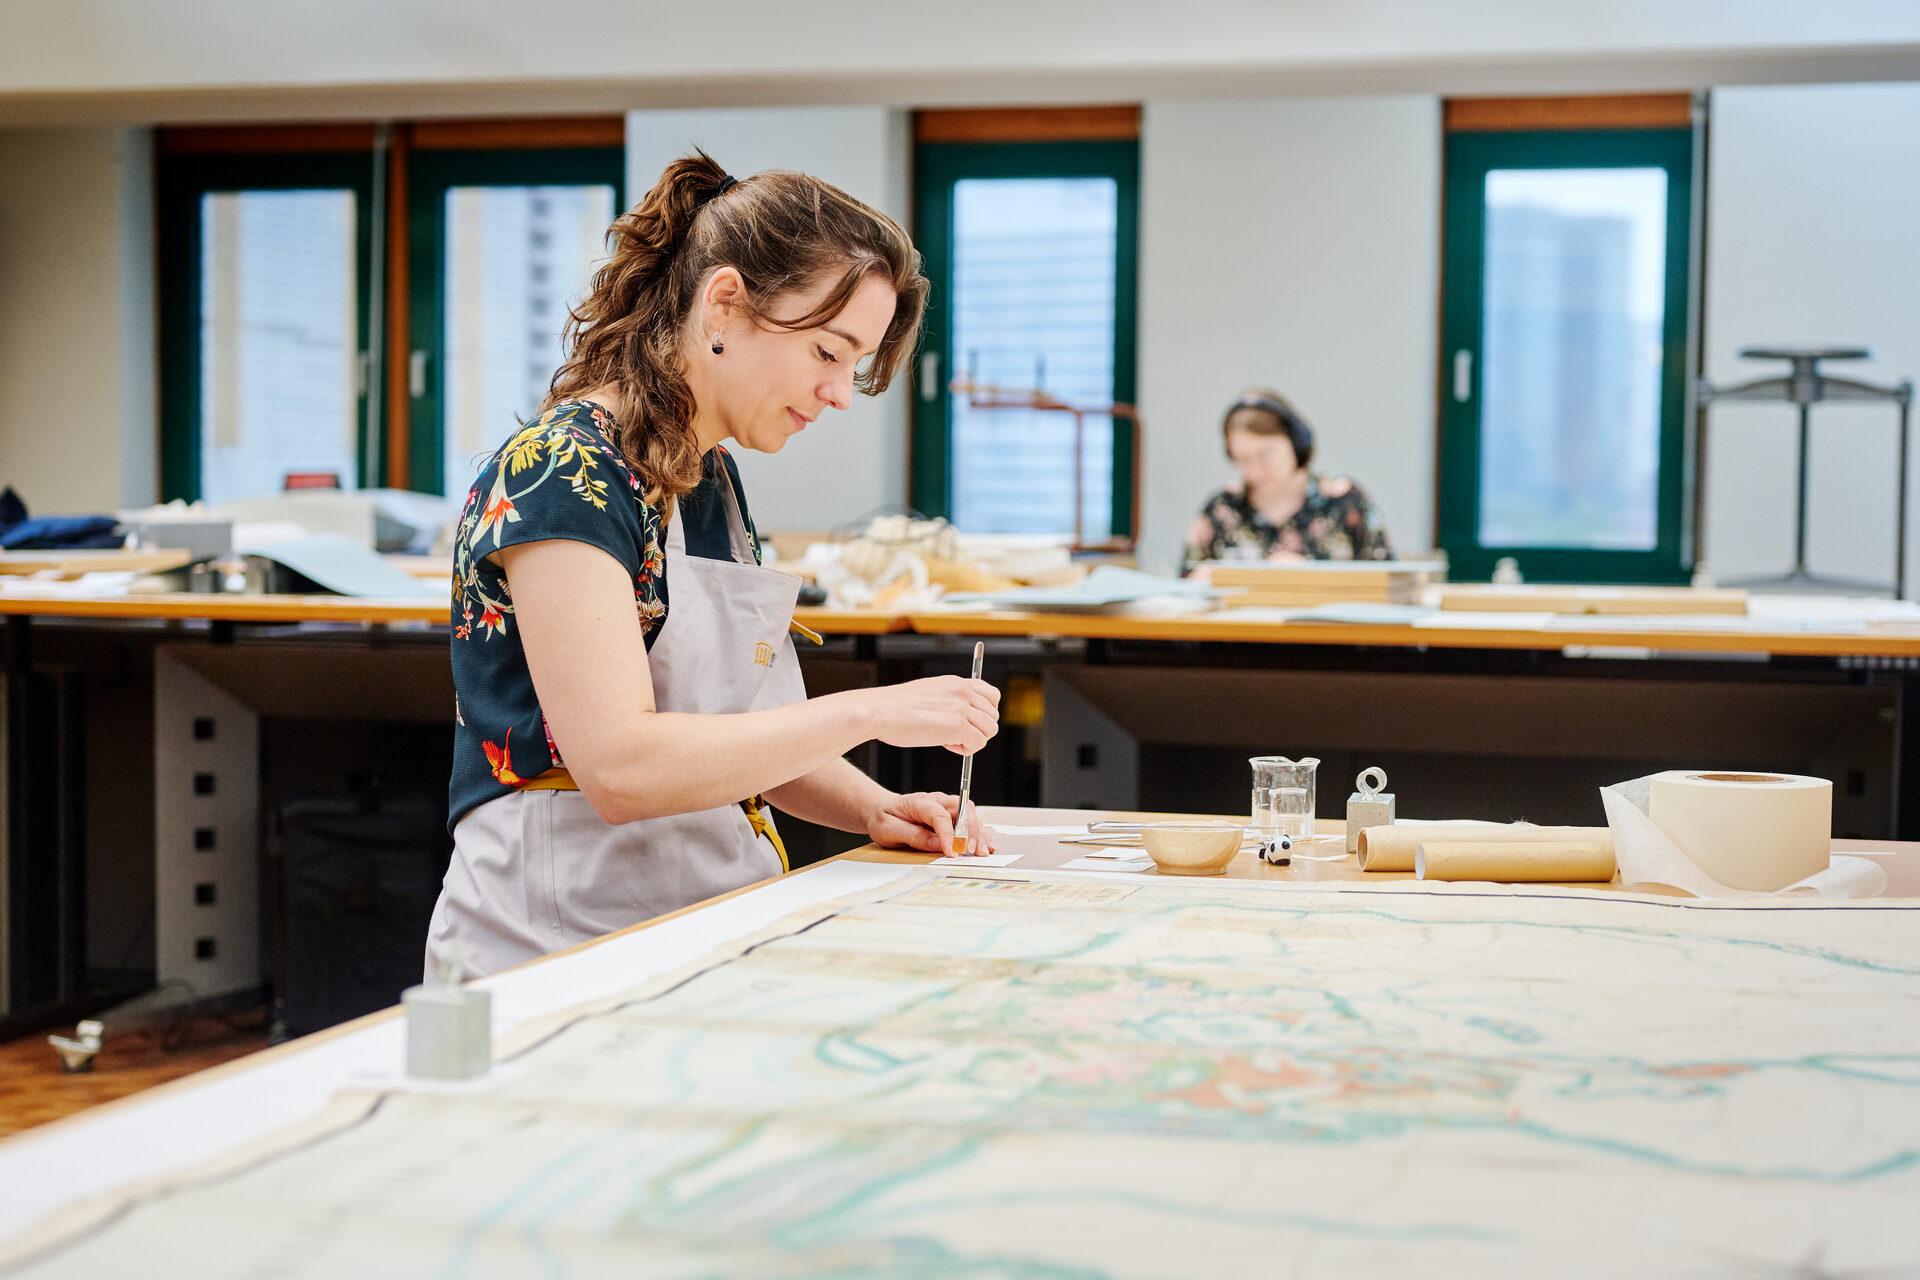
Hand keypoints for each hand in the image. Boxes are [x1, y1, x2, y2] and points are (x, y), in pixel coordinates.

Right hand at [863, 676, 999, 754]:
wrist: (878, 711)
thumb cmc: (895, 708)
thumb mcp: (928, 692)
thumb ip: (948, 699)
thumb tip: (961, 717)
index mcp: (956, 682)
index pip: (993, 695)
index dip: (985, 713)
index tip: (969, 722)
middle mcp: (962, 691)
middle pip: (993, 716)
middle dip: (977, 729)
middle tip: (954, 734)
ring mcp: (961, 707)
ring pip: (989, 730)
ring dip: (972, 740)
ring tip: (949, 740)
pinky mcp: (958, 725)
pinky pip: (978, 743)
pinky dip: (966, 750)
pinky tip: (947, 745)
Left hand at [867, 792, 999, 855]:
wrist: (882, 810)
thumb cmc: (885, 818)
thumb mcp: (889, 829)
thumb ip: (913, 836)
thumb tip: (936, 844)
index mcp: (920, 802)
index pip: (939, 815)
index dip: (947, 834)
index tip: (951, 851)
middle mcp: (938, 802)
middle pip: (962, 810)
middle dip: (970, 831)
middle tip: (970, 851)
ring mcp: (947, 808)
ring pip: (971, 816)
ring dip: (978, 834)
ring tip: (982, 852)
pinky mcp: (952, 818)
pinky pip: (970, 823)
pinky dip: (980, 834)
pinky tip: (985, 846)